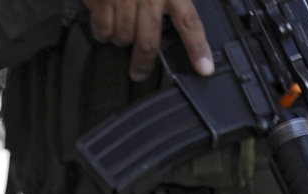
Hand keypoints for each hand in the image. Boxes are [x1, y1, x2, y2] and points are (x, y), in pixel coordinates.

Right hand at [82, 0, 213, 81]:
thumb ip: (176, 2)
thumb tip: (179, 24)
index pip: (190, 24)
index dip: (198, 48)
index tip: (204, 69)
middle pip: (149, 42)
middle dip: (143, 64)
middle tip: (139, 73)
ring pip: (124, 39)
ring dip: (121, 41)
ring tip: (120, 34)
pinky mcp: (103, 0)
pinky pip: (103, 31)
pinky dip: (103, 34)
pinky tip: (106, 26)